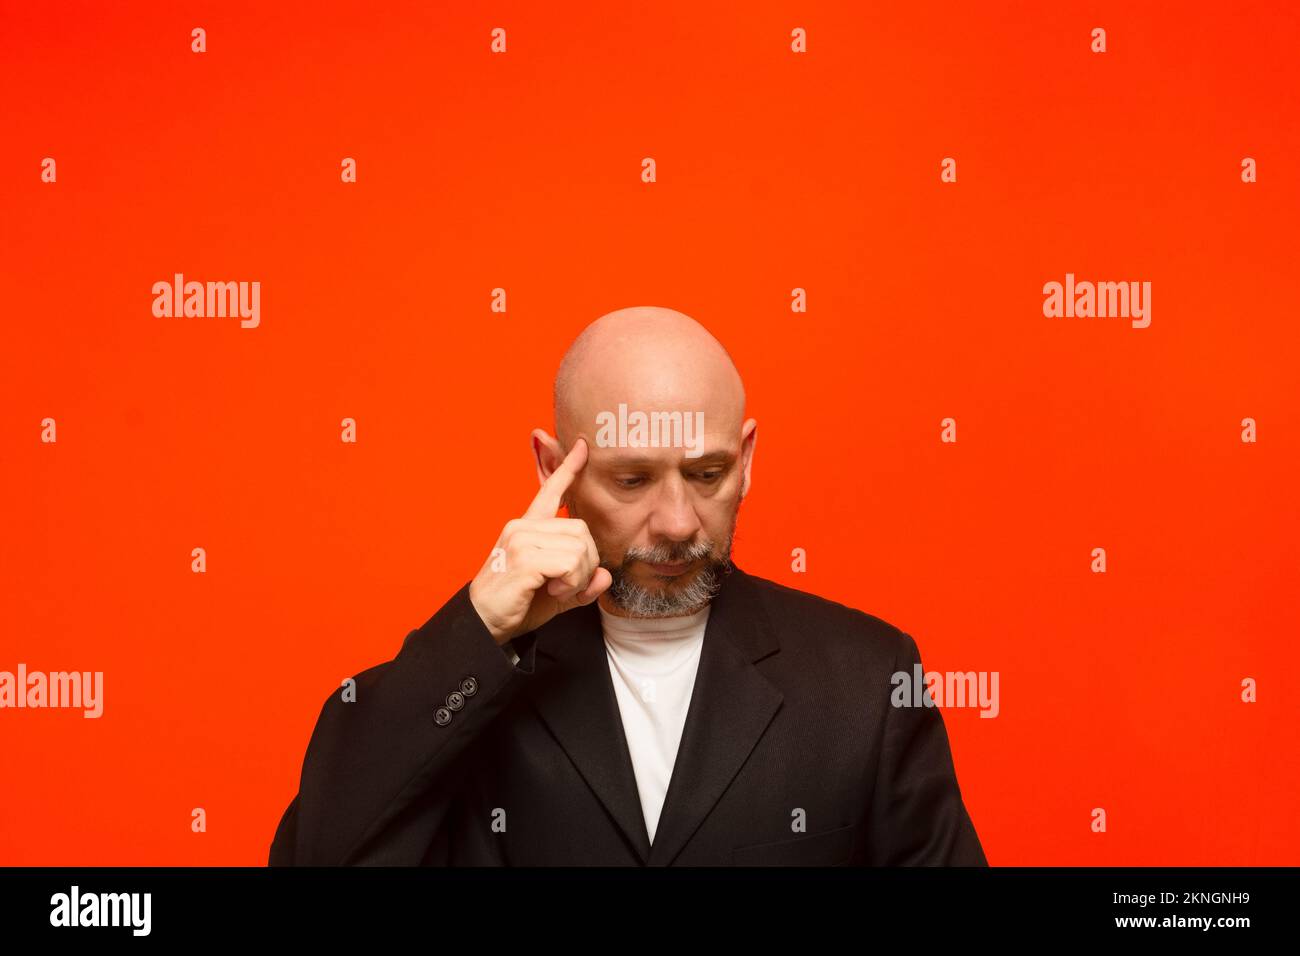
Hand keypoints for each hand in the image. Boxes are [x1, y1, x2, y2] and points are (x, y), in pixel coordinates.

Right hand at [468, 437, 612, 644]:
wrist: (485, 624)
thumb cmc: (518, 605)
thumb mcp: (558, 594)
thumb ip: (582, 584)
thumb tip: (605, 577)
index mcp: (528, 528)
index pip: (550, 492)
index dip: (568, 469)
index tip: (582, 447)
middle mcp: (522, 526)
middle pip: (582, 530)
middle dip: (587, 563)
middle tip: (568, 585)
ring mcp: (521, 539)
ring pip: (579, 548)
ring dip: (578, 577)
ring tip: (557, 589)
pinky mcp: (522, 557)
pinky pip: (569, 564)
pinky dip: (570, 584)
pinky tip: (551, 591)